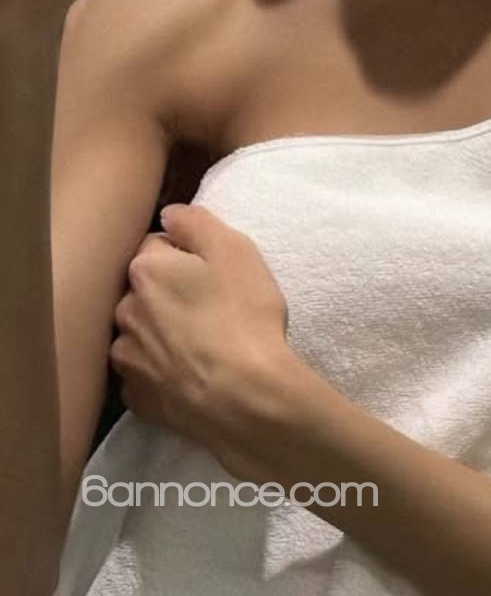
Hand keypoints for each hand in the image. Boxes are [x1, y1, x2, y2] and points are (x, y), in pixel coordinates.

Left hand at [110, 204, 291, 475]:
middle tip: (208, 304)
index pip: (155, 244)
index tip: (210, 269)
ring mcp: (126, 358)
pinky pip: (143, 372)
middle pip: (144, 288)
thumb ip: (195, 222)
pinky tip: (188, 372)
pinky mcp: (137, 397)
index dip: (185, 253)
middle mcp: (124, 310)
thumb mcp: (234, 249)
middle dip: (167, 291)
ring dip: (159, 330)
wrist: (243, 396)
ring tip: (198, 342)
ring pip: (139, 330)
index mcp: (145, 269)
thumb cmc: (243, 314)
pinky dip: (160, 369)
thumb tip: (167, 214)